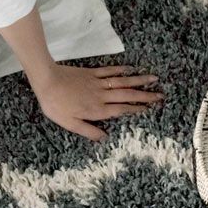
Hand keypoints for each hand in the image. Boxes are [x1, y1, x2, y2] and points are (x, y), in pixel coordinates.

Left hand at [30, 63, 164, 140]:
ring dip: (139, 80)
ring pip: (122, 81)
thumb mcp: (70, 124)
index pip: (121, 110)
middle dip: (145, 95)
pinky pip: (110, 71)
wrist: (47, 81)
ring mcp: (97, 83)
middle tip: (160, 95)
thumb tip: (105, 138)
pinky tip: (131, 69)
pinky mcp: (92, 73)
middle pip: (127, 95)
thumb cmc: (56, 106)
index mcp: (97, 110)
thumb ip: (89, 131)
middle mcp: (101, 96)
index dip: (136, 109)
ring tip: (153, 78)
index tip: (150, 108)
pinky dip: (122, 70)